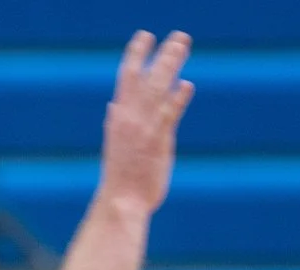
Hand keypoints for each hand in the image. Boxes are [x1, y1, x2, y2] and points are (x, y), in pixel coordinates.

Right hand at [99, 30, 193, 216]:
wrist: (120, 203)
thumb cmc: (121, 178)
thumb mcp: (115, 144)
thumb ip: (117, 123)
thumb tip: (113, 107)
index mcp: (119, 116)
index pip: (126, 77)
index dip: (135, 55)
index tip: (145, 36)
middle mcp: (130, 118)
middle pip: (146, 78)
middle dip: (162, 55)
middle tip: (180, 37)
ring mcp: (143, 129)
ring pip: (157, 90)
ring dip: (170, 66)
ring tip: (183, 46)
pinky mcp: (157, 143)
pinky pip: (167, 117)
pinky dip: (176, 100)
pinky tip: (186, 85)